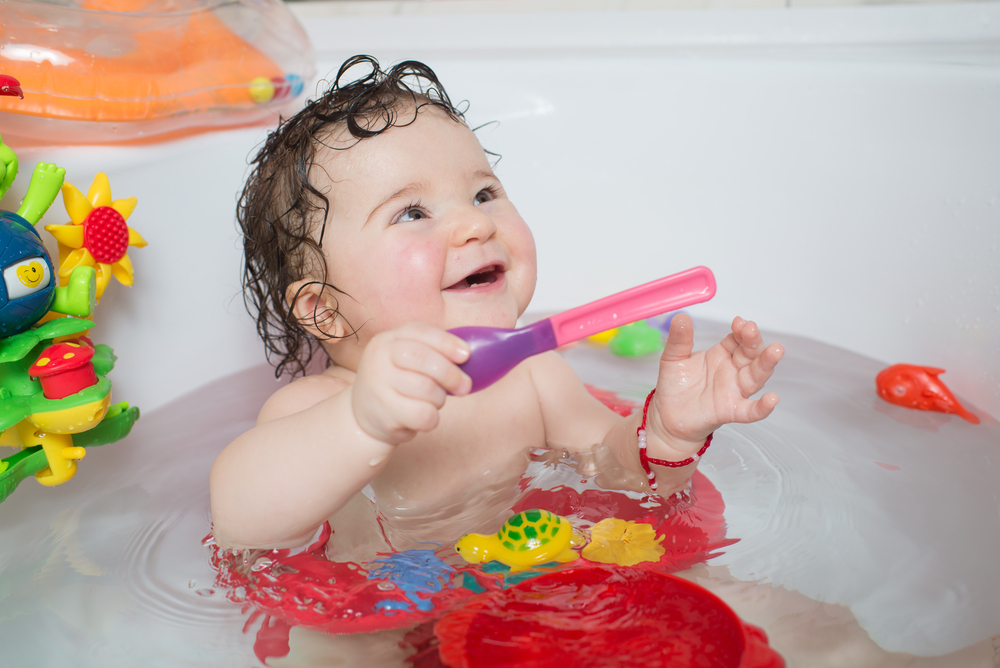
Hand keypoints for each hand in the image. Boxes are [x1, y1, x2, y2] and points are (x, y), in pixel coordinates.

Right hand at [351, 322, 471, 444]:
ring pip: (428, 390)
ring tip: (432, 401)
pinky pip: (424, 414)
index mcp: (387, 339)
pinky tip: (423, 416)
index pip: (419, 332)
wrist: (362, 415)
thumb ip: (432, 353)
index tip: (466, 355)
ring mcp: (378, 385)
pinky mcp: (384, 413)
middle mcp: (379, 358)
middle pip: (424, 359)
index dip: (446, 342)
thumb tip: (470, 356)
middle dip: (451, 374)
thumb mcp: (405, 360)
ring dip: (440, 399)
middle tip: (465, 386)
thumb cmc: (397, 383)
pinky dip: (432, 418)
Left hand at [647, 315, 783, 457]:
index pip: (737, 339)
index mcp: (721, 354)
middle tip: (751, 329)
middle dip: (754, 341)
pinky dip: (762, 407)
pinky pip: (750, 410)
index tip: (739, 322)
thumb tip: (680, 316)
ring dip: (766, 364)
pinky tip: (772, 400)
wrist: (667, 415)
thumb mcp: (672, 358)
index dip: (740, 330)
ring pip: (755, 377)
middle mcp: (732, 370)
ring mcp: (734, 390)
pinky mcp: (730, 410)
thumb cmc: (674, 386)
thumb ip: (678, 340)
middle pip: (750, 354)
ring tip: (775, 351)